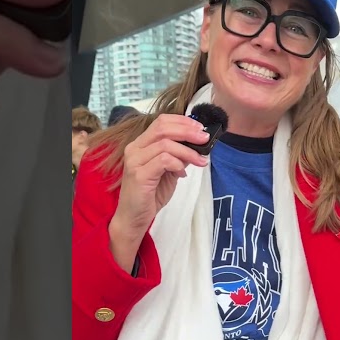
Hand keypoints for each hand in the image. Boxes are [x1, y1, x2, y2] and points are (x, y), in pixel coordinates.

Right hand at [108, 114, 209, 262]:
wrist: (133, 218)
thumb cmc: (150, 195)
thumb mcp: (169, 171)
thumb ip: (179, 156)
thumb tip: (198, 143)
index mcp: (140, 144)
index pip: (161, 122)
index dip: (182, 121)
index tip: (200, 128)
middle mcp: (135, 149)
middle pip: (163, 128)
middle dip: (188, 131)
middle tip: (205, 139)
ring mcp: (135, 161)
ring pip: (165, 144)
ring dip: (188, 151)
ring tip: (200, 161)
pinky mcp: (139, 174)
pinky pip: (163, 160)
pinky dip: (178, 164)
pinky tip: (182, 173)